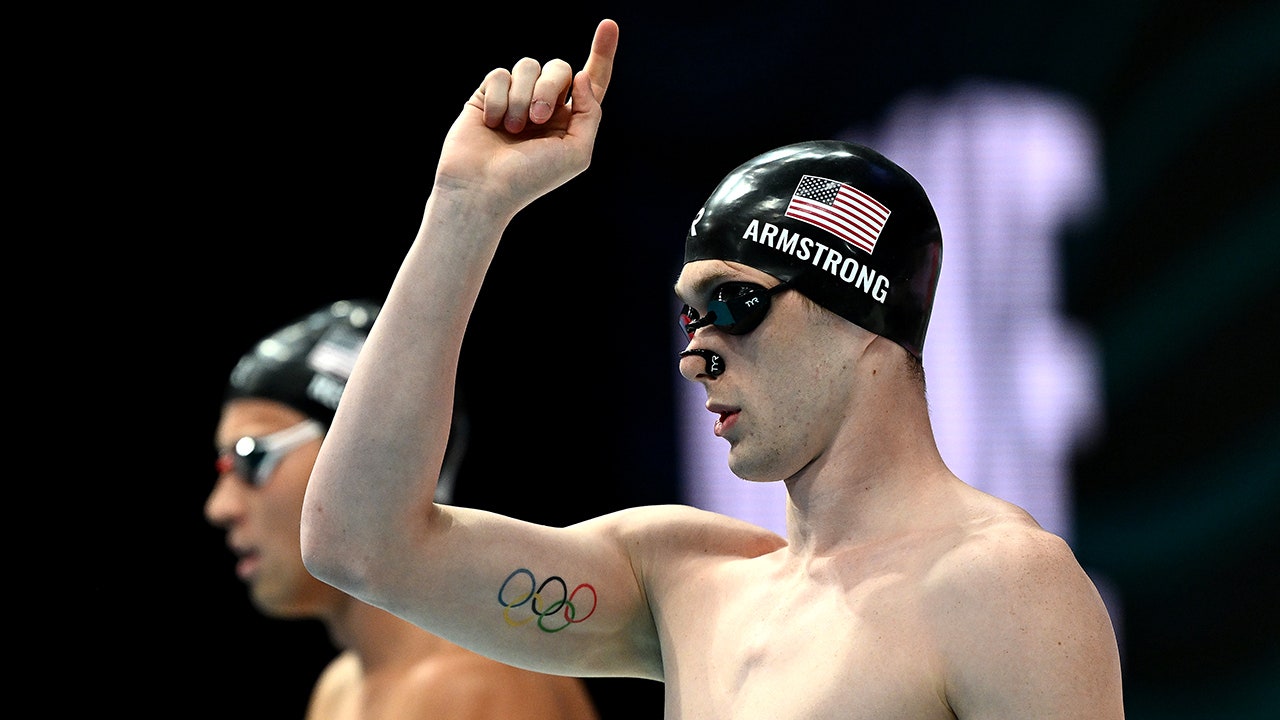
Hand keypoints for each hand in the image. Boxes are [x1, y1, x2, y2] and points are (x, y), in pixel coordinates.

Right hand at [435, 19, 618, 215]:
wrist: (482, 188)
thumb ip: (590, 112)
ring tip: (513, 128)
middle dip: (550, 89)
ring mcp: (516, 98)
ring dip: (523, 98)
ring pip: (529, 66)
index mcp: (570, 120)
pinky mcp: (487, 94)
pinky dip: (499, 99)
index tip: (609, 25)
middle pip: (560, 68)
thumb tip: (581, 75)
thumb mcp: (577, 152)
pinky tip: (491, 122)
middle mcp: (545, 105)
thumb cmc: (530, 178)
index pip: (592, 81)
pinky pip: (500, 74)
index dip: (602, 53)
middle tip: (537, 120)